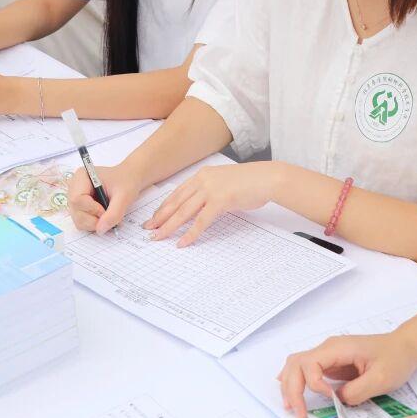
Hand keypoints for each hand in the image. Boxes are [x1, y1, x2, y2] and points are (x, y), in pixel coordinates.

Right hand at [66, 163, 142, 233]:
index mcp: (82, 177)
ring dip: (95, 223)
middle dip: (94, 219)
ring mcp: (76, 200)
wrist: (130, 180)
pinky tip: (105, 216)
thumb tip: (100, 229)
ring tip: (109, 214)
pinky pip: (83, 223)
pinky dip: (95, 224)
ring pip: (78, 220)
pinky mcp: (80, 209)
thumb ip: (114, 213)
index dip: (92, 209)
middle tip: (110, 214)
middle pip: (76, 212)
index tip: (106, 211)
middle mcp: (74, 188)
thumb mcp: (125, 195)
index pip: (77, 199)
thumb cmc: (127, 181)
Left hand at [143, 162, 281, 245]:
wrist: (267, 178)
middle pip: (176, 202)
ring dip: (169, 226)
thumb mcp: (225, 183)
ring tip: (158, 237)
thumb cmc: (250, 182)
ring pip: (184, 211)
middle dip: (160, 217)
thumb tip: (200, 207)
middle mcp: (203, 180)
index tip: (155, 218)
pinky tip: (182, 242)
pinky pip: (201, 220)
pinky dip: (190, 233)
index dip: (164, 206)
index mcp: (202, 175)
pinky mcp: (220, 200)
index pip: (177, 193)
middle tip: (149, 230)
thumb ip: (210, 192)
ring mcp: (211, 189)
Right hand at [278, 331, 416, 417]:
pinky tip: (294, 393)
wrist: (404, 346)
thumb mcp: (381, 378)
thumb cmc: (395, 356)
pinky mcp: (331, 363)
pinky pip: (306, 370)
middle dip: (292, 389)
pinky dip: (297, 382)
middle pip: (296, 364)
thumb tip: (338, 401)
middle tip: (298, 413)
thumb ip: (357, 391)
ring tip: (292, 407)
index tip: (328, 398)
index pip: (310, 363)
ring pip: (297, 365)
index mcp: (339, 348)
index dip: (313, 384)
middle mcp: (329, 348)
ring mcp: (328, 355)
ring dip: (291, 385)